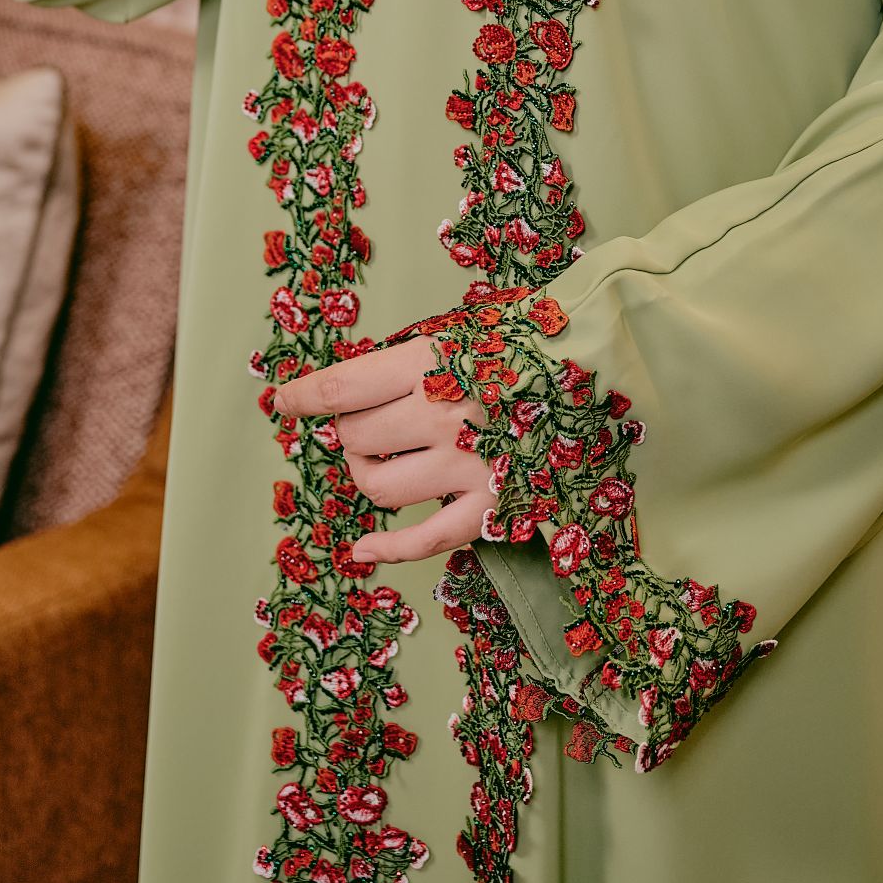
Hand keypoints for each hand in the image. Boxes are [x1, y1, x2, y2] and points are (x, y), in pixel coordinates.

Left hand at [273, 335, 501, 567]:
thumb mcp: (459, 332)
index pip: (341, 388)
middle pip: (355, 438)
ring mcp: (468, 464)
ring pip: (379, 488)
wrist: (600, 365)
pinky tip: (363, 551)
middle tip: (368, 423)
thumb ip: (404, 361)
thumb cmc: (524, 341)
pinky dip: (390, 549)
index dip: (302, 396)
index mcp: (432, 361)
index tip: (282, 401)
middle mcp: (443, 413)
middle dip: (350, 432)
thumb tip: (341, 392)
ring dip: (367, 476)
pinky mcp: (493, 503)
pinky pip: (427, 539)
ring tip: (380, 463)